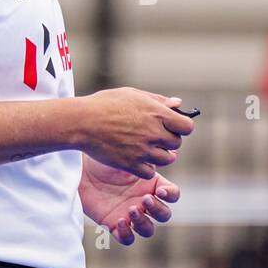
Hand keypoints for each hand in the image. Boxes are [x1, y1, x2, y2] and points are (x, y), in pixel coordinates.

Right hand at [77, 87, 194, 178]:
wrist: (81, 122)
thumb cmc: (104, 104)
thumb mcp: (132, 95)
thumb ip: (157, 100)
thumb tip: (178, 104)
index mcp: (156, 113)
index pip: (187, 126)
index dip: (181, 127)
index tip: (174, 126)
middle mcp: (153, 133)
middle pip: (176, 144)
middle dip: (168, 140)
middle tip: (154, 136)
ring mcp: (143, 150)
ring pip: (166, 159)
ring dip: (159, 154)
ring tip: (145, 147)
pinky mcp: (131, 165)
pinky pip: (150, 172)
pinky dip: (146, 167)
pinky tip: (137, 158)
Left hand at [79, 153, 178, 245]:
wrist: (80, 169)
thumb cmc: (105, 159)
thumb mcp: (126, 155)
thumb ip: (148, 158)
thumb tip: (173, 154)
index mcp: (151, 184)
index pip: (172, 194)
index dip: (171, 195)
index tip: (160, 190)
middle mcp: (143, 202)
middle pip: (164, 215)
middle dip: (158, 209)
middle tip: (145, 199)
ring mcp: (130, 215)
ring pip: (148, 230)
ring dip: (143, 222)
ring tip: (131, 210)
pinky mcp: (114, 225)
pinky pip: (127, 238)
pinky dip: (127, 233)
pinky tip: (120, 220)